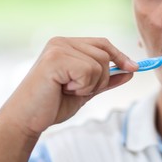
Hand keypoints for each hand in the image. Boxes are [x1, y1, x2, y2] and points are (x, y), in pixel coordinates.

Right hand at [0, 37, 137, 137]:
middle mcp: (62, 41)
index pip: (103, 43)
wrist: (27, 119)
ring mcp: (58, 48)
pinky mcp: (56, 59)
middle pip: (105, 53)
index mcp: (67, 45)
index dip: (120, 56)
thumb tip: (131, 71)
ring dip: (90, 85)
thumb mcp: (86, 91)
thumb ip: (107, 80)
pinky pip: (89, 71)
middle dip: (102, 78)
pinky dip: (82, 87)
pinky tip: (63, 90)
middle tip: (79, 90)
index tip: (134, 68)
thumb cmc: (53, 104)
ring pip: (100, 64)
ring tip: (68, 90)